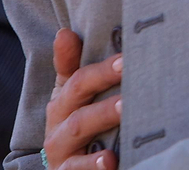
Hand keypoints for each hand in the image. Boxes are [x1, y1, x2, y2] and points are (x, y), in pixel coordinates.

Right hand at [44, 28, 122, 169]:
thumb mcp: (72, 97)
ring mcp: (61, 152)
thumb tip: (65, 33)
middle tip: (131, 82)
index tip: (124, 59)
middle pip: (79, 104)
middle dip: (104, 90)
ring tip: (126, 110)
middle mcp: (57, 126)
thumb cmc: (76, 125)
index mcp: (61, 102)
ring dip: (103, 120)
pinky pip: (77, 169)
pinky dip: (94, 165)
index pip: (77, 81)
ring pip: (79, 132)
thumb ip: (71, 67)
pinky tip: (111, 160)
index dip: (100, 70)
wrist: (67, 168)